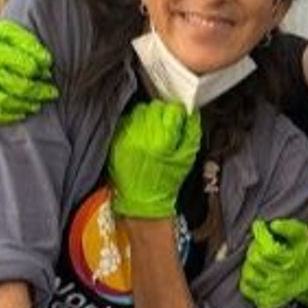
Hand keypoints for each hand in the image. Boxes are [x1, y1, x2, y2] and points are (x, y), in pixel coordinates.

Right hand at [0, 21, 57, 125]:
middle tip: (53, 93)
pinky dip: (8, 116)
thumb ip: (27, 42)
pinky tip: (20, 114)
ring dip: (26, 104)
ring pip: (7, 101)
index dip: (41, 71)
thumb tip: (47, 61)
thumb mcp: (6, 31)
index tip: (48, 72)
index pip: (28, 66)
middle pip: (21, 86)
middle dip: (40, 91)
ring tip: (37, 105)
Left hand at [108, 101, 201, 218]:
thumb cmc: (165, 181)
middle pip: (154, 106)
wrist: (141, 200)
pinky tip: (141, 134)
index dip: (178, 113)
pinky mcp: (116, 140)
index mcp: (162, 139)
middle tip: (167, 124)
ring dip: (148, 115)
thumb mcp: (187, 158)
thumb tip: (191, 114)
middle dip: (163, 113)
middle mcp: (142, 135)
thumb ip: (191, 133)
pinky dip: (135, 123)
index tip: (180, 118)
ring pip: (140, 110)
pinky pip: (127, 120)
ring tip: (154, 129)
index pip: (171, 110)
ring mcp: (126, 136)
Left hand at [239, 218, 307, 307]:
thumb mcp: (302, 235)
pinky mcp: (266, 301)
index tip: (259, 226)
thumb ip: (289, 227)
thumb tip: (273, 225)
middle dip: (254, 247)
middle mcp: (281, 279)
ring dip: (249, 263)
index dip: (260, 235)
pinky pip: (246, 289)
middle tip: (259, 243)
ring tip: (258, 258)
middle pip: (255, 260)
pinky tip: (257, 272)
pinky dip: (247, 279)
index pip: (268, 250)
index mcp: (291, 262)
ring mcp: (273, 292)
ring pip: (248, 275)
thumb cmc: (302, 253)